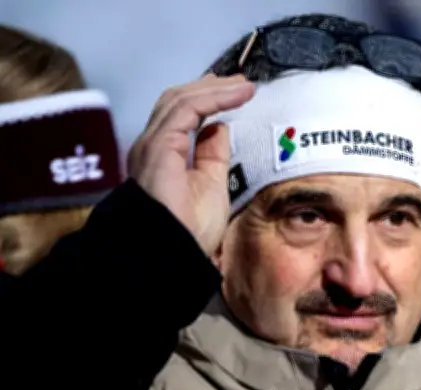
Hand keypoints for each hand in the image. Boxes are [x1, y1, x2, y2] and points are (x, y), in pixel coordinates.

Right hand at [128, 74, 254, 254]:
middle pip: (180, 101)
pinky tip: (237, 95)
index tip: (236, 94)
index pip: (182, 116)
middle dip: (212, 88)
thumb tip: (219, 127)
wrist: (173, 252)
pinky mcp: (159, 145)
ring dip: (216, 89)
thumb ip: (213, 155)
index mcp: (163, 156)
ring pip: (182, 99)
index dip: (208, 100)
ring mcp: (153, 144)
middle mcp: (153, 146)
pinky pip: (188, 109)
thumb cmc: (190, 231)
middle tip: (241, 83)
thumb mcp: (212, 185)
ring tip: (244, 86)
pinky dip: (214, 97)